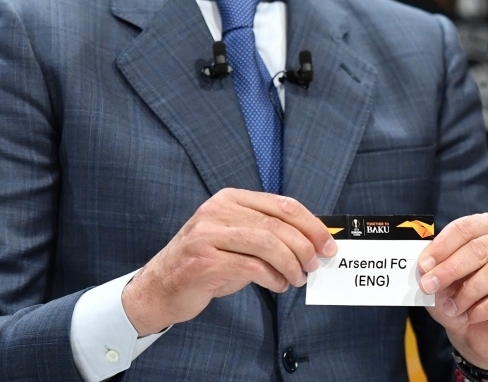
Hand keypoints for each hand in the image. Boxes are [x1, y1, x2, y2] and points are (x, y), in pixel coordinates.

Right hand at [122, 188, 336, 334]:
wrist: (159, 288)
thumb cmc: (206, 263)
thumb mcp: (235, 238)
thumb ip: (266, 234)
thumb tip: (312, 242)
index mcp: (230, 199)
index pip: (281, 205)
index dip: (310, 224)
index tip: (328, 243)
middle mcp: (217, 211)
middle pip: (277, 224)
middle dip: (305, 246)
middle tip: (316, 264)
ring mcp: (208, 234)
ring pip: (267, 244)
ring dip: (291, 264)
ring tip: (298, 278)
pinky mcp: (204, 261)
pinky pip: (252, 267)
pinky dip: (273, 278)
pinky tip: (279, 285)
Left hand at [418, 213, 487, 369]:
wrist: (481, 336)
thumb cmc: (460, 301)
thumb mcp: (439, 285)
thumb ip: (432, 271)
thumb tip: (422, 265)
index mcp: (487, 227)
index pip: (465, 228)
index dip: (442, 246)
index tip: (423, 266)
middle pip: (481, 248)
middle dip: (451, 268)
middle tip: (430, 286)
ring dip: (469, 292)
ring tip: (452, 308)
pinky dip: (487, 307)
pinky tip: (472, 315)